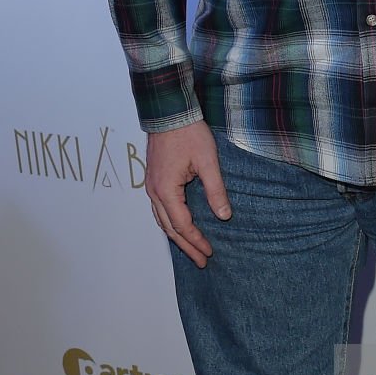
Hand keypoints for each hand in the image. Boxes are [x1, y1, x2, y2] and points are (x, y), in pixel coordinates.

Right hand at [145, 120, 230, 267]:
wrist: (169, 113)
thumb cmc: (189, 134)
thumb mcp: (208, 162)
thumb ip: (216, 190)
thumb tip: (224, 216)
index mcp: (166, 191)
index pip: (183, 225)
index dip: (197, 241)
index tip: (210, 253)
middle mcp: (154, 193)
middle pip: (170, 228)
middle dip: (187, 246)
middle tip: (202, 261)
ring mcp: (151, 187)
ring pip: (162, 220)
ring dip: (177, 237)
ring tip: (191, 250)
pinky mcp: (154, 181)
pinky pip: (160, 210)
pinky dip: (170, 223)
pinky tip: (179, 227)